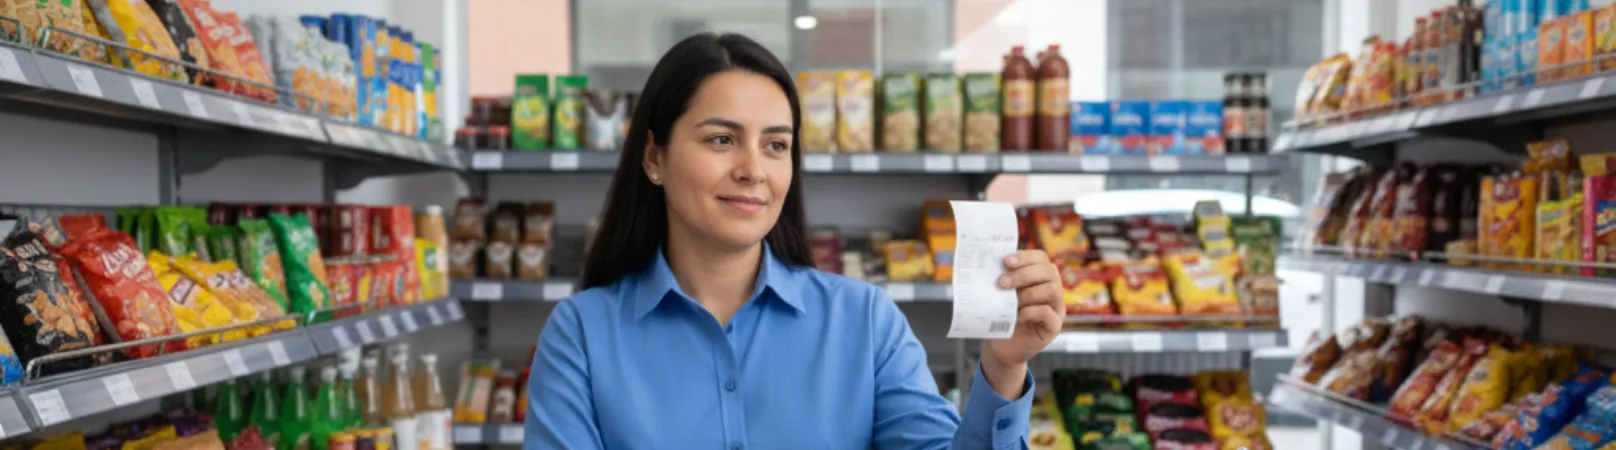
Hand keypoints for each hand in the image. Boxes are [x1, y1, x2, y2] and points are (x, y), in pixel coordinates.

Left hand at [980, 250, 1064, 397]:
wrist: (1002, 346)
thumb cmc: (1000, 316)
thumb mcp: (999, 295)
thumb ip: (1000, 279)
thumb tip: (986, 263)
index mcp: (1040, 276)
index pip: (1040, 258)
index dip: (1025, 257)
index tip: (1005, 261)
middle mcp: (1052, 289)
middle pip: (1048, 271)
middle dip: (1023, 274)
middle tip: (1001, 283)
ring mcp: (1056, 308)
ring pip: (1051, 290)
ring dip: (1027, 293)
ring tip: (1010, 302)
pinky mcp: (1054, 326)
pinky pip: (1048, 313)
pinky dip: (1031, 311)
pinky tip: (1017, 316)